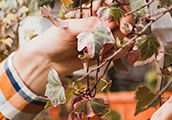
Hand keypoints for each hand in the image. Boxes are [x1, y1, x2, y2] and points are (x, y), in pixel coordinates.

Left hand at [14, 1, 134, 94]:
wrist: (46, 62)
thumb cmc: (52, 41)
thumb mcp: (68, 29)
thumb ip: (88, 25)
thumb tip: (109, 23)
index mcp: (93, 12)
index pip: (115, 5)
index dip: (122, 11)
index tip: (120, 23)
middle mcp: (101, 23)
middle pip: (125, 21)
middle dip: (125, 28)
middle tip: (117, 35)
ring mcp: (104, 38)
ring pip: (123, 38)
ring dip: (115, 45)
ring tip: (96, 51)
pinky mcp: (104, 52)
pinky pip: (118, 52)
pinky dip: (116, 55)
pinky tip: (104, 57)